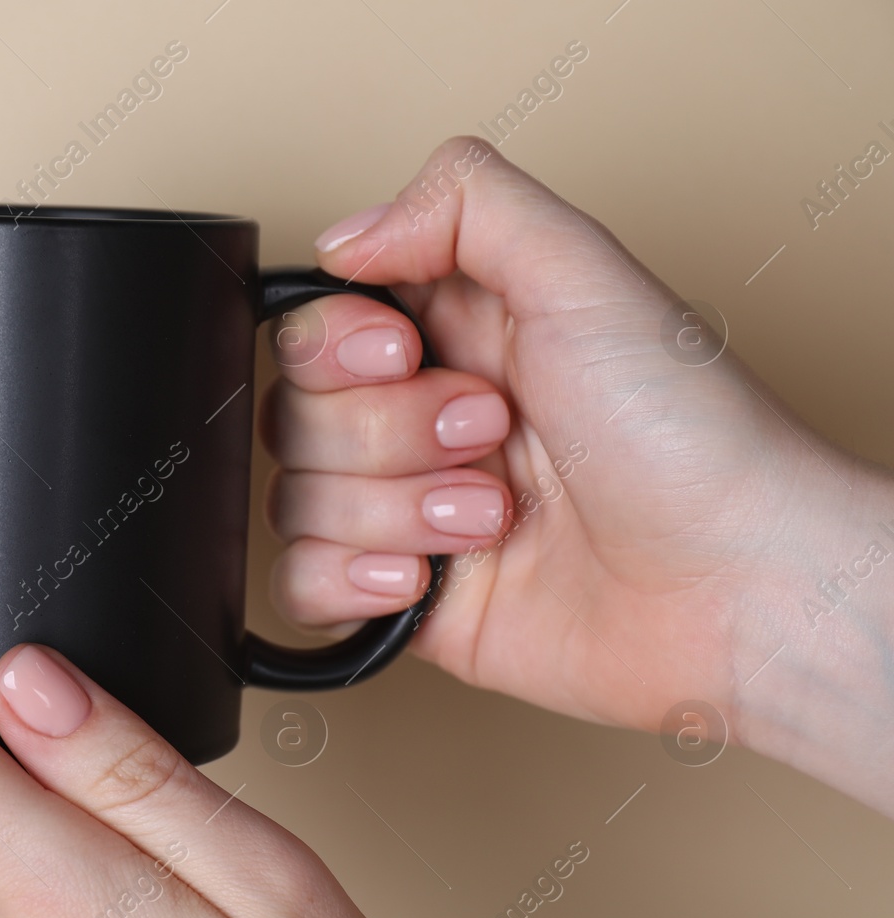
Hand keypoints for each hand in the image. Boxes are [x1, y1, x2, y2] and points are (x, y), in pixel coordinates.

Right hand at [269, 136, 893, 816]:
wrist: (734, 589)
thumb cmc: (688, 437)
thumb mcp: (586, 275)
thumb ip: (464, 205)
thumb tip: (345, 235)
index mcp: (457, 333)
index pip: (314, 324)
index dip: (337, 345)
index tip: (406, 355)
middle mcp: (424, 419)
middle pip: (295, 414)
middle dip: (392, 433)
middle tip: (492, 434)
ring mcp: (410, 513)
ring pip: (296, 500)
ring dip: (397, 510)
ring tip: (495, 516)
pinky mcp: (407, 599)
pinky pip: (301, 584)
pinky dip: (354, 582)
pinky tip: (431, 578)